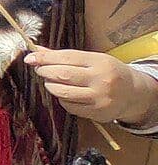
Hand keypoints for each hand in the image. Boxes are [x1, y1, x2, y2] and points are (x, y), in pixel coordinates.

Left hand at [26, 47, 157, 125]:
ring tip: (51, 81)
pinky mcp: (97, 113)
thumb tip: (37, 51)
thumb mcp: (93, 59)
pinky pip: (69, 106)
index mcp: (100, 62)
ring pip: (62, 92)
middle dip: (45, 71)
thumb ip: (66, 56)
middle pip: (62, 75)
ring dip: (51, 86)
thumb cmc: (109, 72)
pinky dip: (62, 99)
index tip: (30, 58)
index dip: (45, 58)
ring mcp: (100, 98)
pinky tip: (66, 94)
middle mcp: (101, 80)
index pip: (66, 58)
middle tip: (40, 70)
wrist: (134, 93)